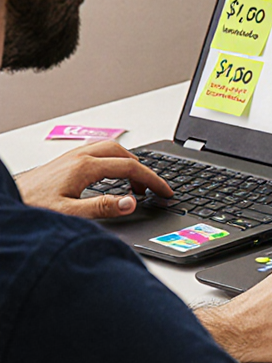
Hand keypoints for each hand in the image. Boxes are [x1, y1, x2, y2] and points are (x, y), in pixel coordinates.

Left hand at [14, 140, 171, 217]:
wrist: (5, 203)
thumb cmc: (30, 206)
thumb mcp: (69, 213)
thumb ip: (102, 207)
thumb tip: (131, 202)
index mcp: (84, 167)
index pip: (130, 168)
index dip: (152, 180)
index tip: (165, 192)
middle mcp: (78, 158)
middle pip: (123, 153)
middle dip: (143, 170)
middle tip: (153, 189)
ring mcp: (70, 158)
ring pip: (109, 149)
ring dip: (128, 163)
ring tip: (135, 183)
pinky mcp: (64, 163)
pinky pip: (97, 153)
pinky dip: (113, 162)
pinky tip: (109, 177)